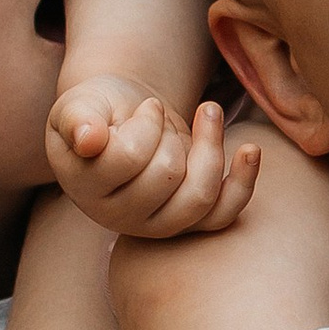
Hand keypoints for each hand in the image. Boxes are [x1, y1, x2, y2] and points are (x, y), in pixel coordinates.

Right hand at [47, 79, 261, 238]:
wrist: (123, 121)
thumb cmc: (98, 110)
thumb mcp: (78, 104)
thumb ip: (77, 118)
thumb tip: (88, 139)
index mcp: (85, 188)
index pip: (130, 158)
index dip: (146, 123)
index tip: (146, 108)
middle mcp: (118, 216)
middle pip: (167, 175)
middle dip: (171, 134)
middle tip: (162, 120)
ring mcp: (156, 225)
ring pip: (199, 196)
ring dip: (210, 147)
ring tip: (208, 112)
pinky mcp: (189, 223)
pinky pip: (224, 214)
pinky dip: (243, 181)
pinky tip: (250, 149)